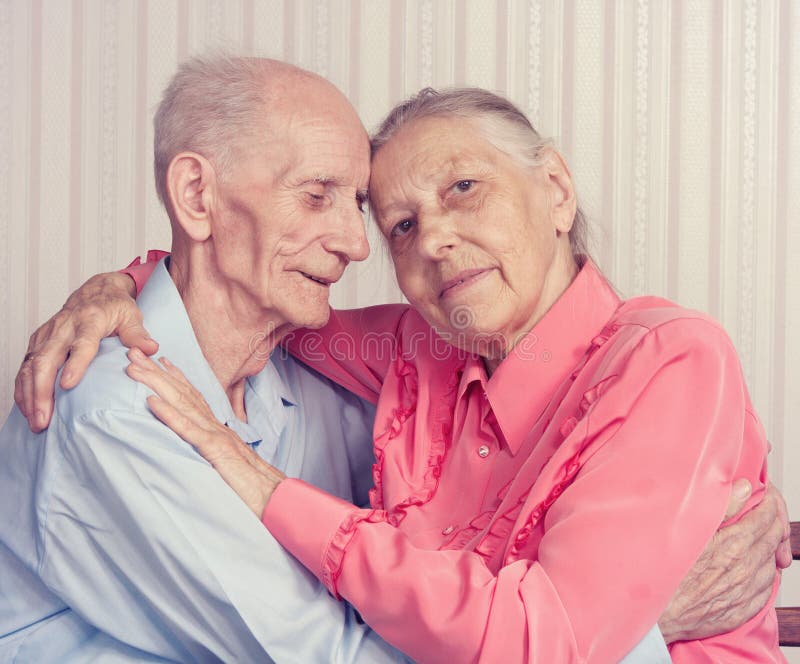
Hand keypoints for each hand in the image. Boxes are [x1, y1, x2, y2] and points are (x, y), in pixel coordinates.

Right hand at [15, 271, 155, 431]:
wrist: (96, 291)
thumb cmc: (116, 306)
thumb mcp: (132, 316)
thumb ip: (138, 334)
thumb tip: (151, 349)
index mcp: (90, 319)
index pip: (82, 343)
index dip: (75, 363)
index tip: (68, 385)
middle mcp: (64, 326)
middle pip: (47, 358)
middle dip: (43, 390)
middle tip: (46, 418)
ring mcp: (48, 334)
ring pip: (32, 365)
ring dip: (31, 395)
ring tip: (37, 422)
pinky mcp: (38, 342)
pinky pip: (26, 366)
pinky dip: (23, 388)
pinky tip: (28, 408)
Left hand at [126, 348, 283, 516]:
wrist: (279, 499)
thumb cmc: (256, 489)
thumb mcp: (231, 467)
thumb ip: (216, 456)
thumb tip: (203, 453)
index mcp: (219, 431)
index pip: (195, 398)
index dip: (176, 378)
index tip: (158, 361)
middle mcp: (218, 428)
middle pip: (184, 394)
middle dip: (157, 372)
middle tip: (133, 354)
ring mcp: (217, 437)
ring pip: (183, 404)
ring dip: (156, 384)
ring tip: (134, 369)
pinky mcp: (216, 452)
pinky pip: (189, 431)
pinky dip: (170, 414)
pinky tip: (151, 402)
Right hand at [658, 479, 789, 642]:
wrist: (656, 614)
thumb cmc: (663, 569)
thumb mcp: (687, 528)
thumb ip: (721, 507)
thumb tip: (745, 489)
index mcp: (734, 545)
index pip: (767, 517)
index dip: (769, 502)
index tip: (765, 495)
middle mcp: (745, 569)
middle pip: (773, 538)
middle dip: (774, 521)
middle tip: (766, 512)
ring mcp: (745, 591)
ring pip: (771, 564)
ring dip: (769, 547)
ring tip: (761, 538)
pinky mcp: (741, 610)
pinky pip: (765, 589)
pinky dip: (764, 573)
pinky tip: (754, 567)